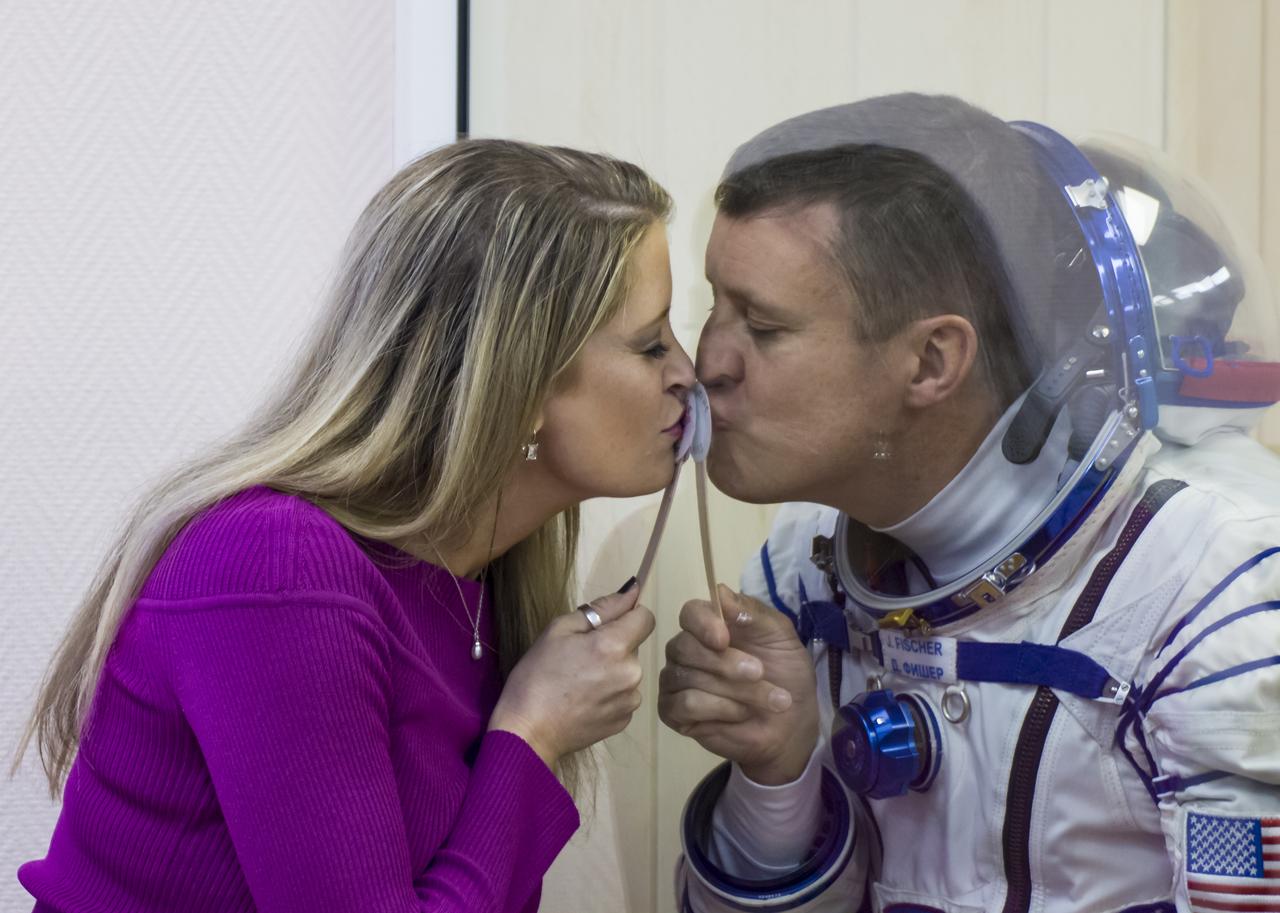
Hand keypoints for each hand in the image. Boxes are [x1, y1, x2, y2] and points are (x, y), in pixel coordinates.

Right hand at [489, 586, 654, 768]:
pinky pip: (623, 695)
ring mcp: (630, 699)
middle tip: (579, 658)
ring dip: (612, 670)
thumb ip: (601, 609)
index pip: (646, 617)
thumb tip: (632, 591)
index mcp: (615, 646)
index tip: (606, 625)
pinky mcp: (625, 720)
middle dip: (613, 645)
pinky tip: (584, 701)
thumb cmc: (536, 676)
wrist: (527, 733)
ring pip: (628, 671)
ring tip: (579, 682)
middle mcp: (632, 672)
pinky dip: (609, 694)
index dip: (627, 615)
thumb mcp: (559, 630)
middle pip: (633, 645)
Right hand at [658, 585, 817, 783]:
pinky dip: (718, 708)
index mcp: (710, 625)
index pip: (690, 613)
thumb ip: (752, 613)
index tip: (724, 639)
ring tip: (769, 699)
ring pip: (688, 678)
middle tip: (760, 673)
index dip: (703, 623)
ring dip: (735, 690)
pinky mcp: (674, 712)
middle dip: (727, 663)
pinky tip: (741, 713)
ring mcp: (676, 681)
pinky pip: (684, 704)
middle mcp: (686, 649)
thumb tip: (720, 593)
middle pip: (685, 646)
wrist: (793, 724)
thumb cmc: (787, 674)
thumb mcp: (780, 637)